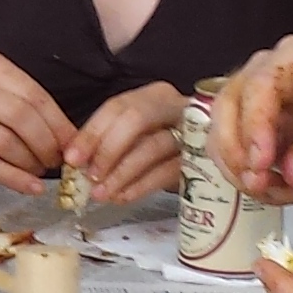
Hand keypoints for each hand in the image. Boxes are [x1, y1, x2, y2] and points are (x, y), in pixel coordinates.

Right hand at [0, 50, 77, 192]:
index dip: (58, 122)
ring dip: (30, 162)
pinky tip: (30, 187)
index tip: (73, 144)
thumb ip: (32, 112)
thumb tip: (72, 140)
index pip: (32, 93)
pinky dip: (14, 179)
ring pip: (4, 141)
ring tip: (39, 172)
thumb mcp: (1, 101)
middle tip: (56, 161)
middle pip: (19, 116)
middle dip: (45, 143)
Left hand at [64, 83, 190, 207]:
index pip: (118, 107)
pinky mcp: (201, 160)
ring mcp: (192, 131)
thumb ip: (110, 141)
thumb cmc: (166, 145)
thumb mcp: (138, 135)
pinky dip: (140, 186)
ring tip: (101, 193)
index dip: (92, 132)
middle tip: (89, 176)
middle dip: (108, 149)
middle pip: (137, 119)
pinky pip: (166, 171)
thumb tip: (76, 161)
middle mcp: (176, 106)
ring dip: (121, 173)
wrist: (220, 152)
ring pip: (152, 147)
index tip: (72, 158)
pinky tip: (122, 196)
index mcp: (155, 96)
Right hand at [212, 38, 292, 202]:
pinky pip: (240, 161)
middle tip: (260, 184)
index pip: (258, 86)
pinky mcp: (261, 137)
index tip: (262, 162)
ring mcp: (260, 107)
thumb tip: (290, 172)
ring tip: (283, 193)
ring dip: (243, 173)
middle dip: (237, 152)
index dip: (253, 124)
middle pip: (227, 108)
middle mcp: (268, 77)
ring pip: (223, 137)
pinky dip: (256, 184)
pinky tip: (288, 192)